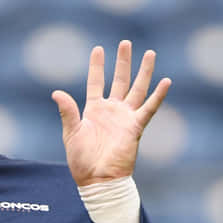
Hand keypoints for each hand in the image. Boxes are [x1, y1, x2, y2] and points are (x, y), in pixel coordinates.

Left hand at [51, 40, 169, 186]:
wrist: (98, 179)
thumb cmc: (82, 160)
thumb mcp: (72, 132)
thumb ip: (67, 111)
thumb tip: (56, 92)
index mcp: (93, 110)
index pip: (96, 82)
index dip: (97, 66)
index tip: (98, 49)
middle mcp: (111, 110)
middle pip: (119, 80)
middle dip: (123, 62)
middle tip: (126, 43)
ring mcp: (125, 117)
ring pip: (137, 89)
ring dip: (143, 72)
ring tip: (150, 53)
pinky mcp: (135, 127)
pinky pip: (149, 109)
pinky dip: (158, 96)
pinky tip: (166, 81)